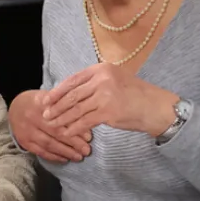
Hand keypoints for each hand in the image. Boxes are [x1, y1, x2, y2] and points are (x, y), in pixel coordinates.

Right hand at [8, 90, 91, 162]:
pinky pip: (41, 151)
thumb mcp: (50, 97)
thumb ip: (64, 105)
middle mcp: (32, 117)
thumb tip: (85, 120)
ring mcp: (27, 131)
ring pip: (49, 144)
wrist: (15, 108)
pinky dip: (54, 157)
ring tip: (79, 157)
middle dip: (74, 143)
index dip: (75, 128)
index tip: (88, 136)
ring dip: (65, 152)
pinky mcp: (24, 142)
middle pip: (56, 132)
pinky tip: (65, 159)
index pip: (61, 117)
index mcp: (40, 103)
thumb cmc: (39, 102)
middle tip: (87, 150)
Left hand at [43, 63, 179, 138]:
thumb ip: (94, 82)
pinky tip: (67, 132)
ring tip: (53, 124)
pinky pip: (85, 121)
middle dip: (56, 106)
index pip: (73, 80)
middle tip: (45, 115)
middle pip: (72, 95)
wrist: (154, 107)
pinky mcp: (108, 111)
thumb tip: (69, 92)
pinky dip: (74, 127)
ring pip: (76, 109)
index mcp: (101, 69)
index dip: (57, 91)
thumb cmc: (133, 95)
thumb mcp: (114, 80)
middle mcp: (102, 79)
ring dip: (62, 118)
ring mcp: (105, 95)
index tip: (46, 100)